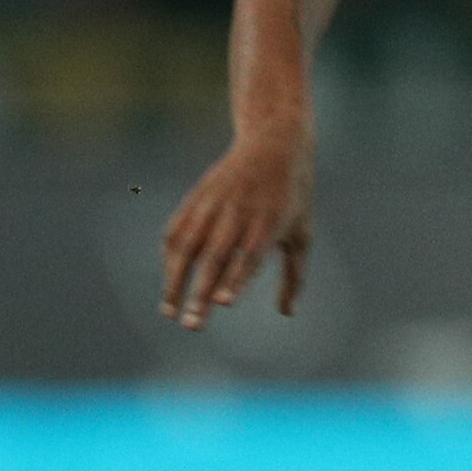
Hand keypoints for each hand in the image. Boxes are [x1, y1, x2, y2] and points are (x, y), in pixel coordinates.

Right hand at [159, 125, 312, 328]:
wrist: (273, 144)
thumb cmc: (292, 198)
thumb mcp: (301, 235)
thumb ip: (294, 276)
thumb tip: (286, 313)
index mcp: (270, 222)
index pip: (250, 255)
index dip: (236, 279)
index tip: (223, 303)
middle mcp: (239, 213)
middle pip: (215, 257)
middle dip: (201, 293)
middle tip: (193, 326)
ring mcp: (214, 204)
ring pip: (188, 245)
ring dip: (175, 281)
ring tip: (170, 312)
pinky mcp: (197, 197)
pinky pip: (177, 230)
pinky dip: (170, 257)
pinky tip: (170, 280)